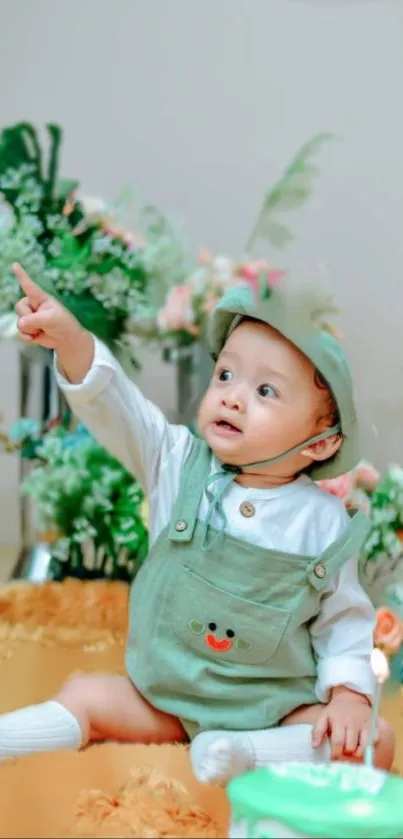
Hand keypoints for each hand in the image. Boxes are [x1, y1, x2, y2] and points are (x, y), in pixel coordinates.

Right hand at [14, 263, 93, 382]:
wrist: (67, 339)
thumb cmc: (63, 324)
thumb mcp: (51, 319)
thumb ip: (34, 320)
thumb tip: (20, 324)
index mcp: (41, 298)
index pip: (29, 285)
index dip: (21, 275)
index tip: (15, 264)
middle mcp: (33, 305)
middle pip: (19, 308)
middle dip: (28, 318)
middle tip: (42, 323)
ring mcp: (30, 317)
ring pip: (19, 322)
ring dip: (29, 330)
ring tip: (42, 330)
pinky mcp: (28, 328)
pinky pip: (19, 332)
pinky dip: (27, 337)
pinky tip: (36, 337)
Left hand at [312, 687, 373, 759]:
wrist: (352, 697)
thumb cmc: (336, 711)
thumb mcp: (324, 716)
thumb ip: (317, 730)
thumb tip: (314, 746)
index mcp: (339, 720)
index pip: (338, 742)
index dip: (335, 754)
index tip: (333, 758)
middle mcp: (353, 722)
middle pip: (350, 747)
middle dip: (345, 753)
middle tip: (342, 750)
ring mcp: (364, 724)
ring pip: (362, 748)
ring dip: (356, 752)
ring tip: (351, 748)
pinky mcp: (373, 726)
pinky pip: (373, 743)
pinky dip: (367, 747)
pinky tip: (361, 743)